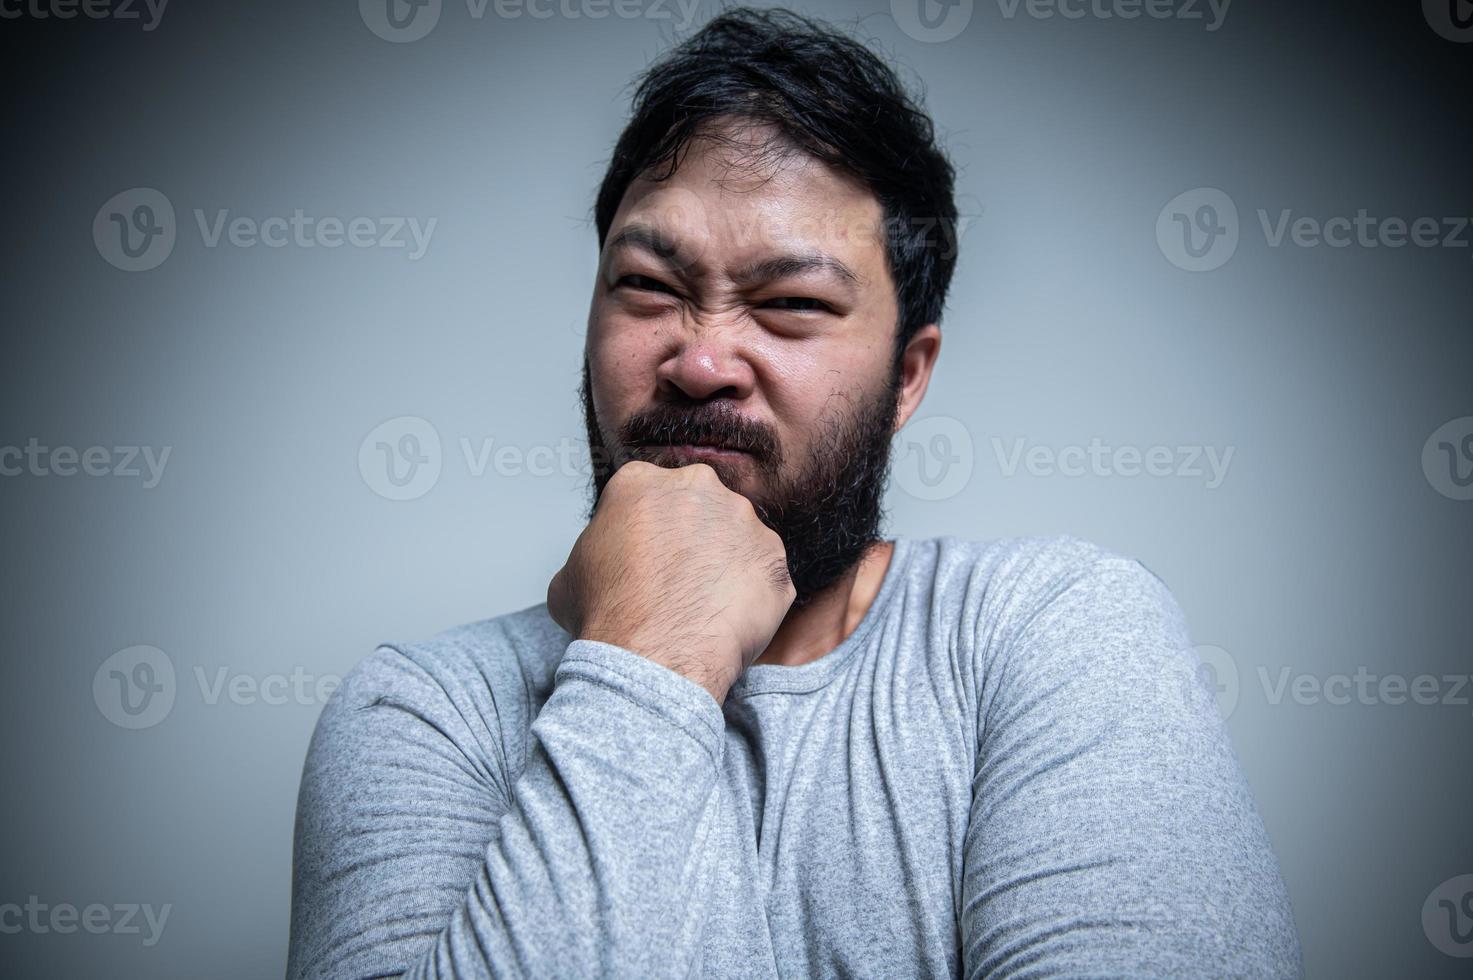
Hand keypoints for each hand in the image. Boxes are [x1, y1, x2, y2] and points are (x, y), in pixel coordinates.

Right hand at [547, 461, 794, 703]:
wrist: (655, 655)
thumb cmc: (610, 617)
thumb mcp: (567, 579)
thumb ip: (593, 556)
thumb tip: (597, 571)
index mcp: (641, 481)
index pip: (648, 496)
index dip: (647, 531)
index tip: (646, 558)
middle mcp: (697, 487)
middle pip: (698, 506)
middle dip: (691, 537)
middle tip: (678, 580)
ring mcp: (742, 518)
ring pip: (736, 536)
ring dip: (725, 563)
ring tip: (703, 605)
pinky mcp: (773, 555)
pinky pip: (764, 571)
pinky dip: (752, 593)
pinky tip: (727, 618)